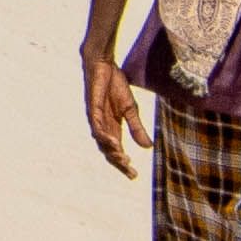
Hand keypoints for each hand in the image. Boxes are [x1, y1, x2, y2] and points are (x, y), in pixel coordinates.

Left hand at [77, 39, 141, 175]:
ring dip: (112, 152)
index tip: (134, 175)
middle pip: (108, 151)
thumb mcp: (130, 109)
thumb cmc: (115, 85)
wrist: (103, 65)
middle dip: (119, 163)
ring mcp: (96, 119)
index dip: (124, 164)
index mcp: (113, 127)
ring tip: (123, 160)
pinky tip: (114, 143)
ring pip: (101, 142)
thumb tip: (148, 147)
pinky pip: (97, 127)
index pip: (117, 151)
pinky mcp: (92, 110)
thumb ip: (137, 128)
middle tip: (130, 172)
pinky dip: (105, 137)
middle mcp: (103, 127)